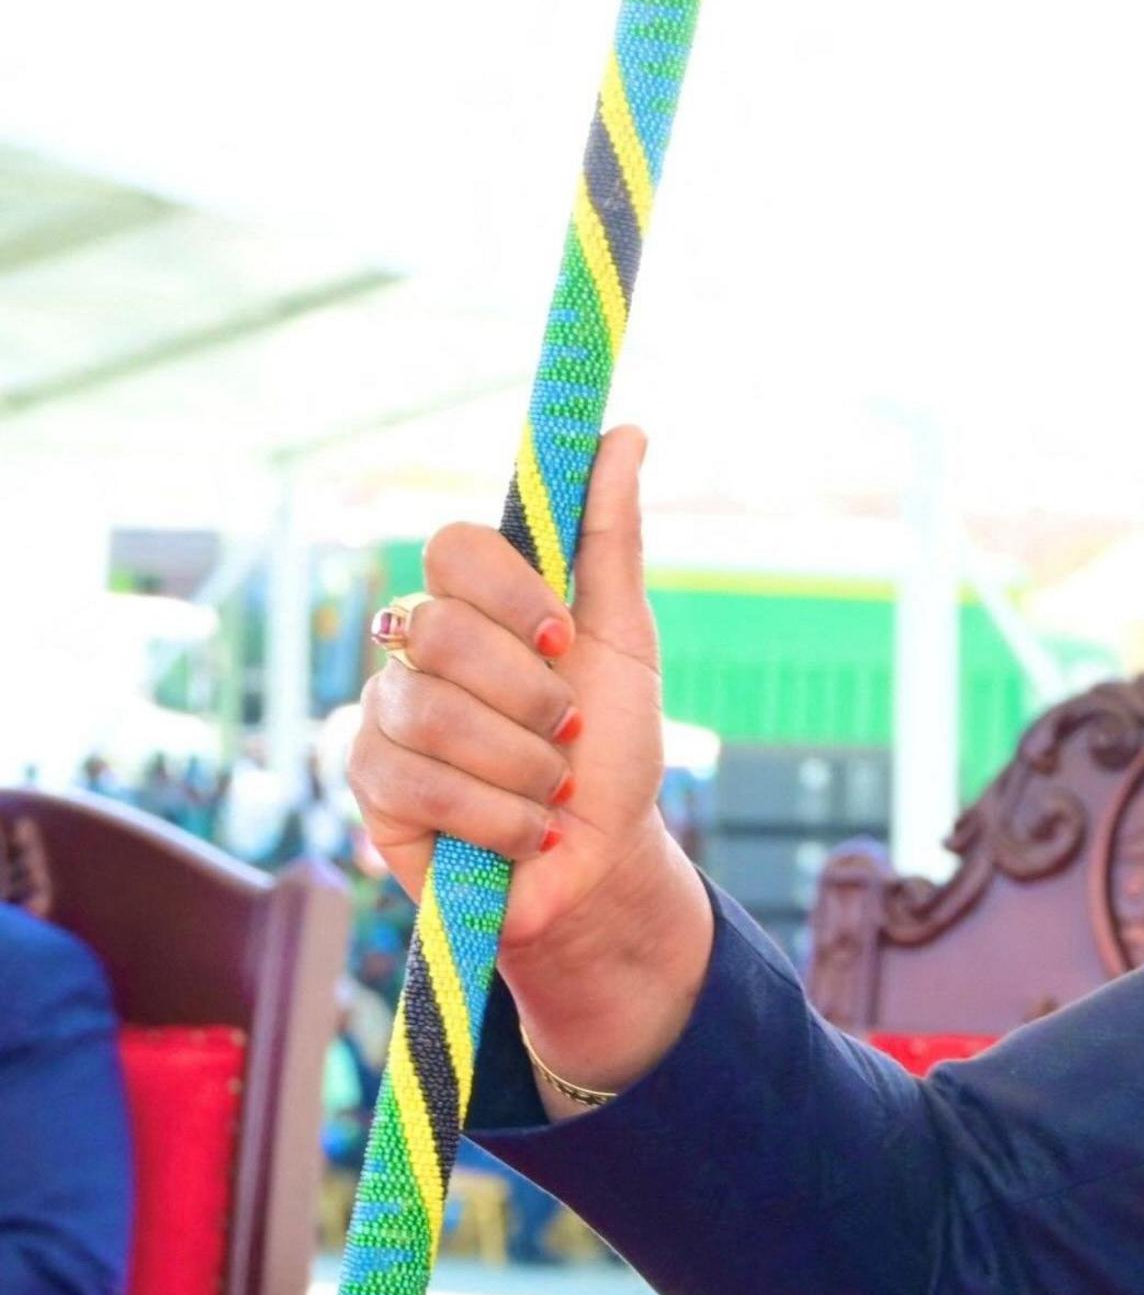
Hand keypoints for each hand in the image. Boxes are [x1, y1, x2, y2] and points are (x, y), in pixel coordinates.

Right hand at [346, 426, 707, 1093]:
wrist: (601, 862)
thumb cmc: (614, 748)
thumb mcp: (625, 642)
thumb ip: (610, 539)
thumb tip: (625, 432)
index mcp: (477, 604)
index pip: (452, 545)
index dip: (511, 591)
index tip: (565, 639)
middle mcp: (417, 647)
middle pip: (439, 626)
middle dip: (528, 694)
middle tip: (568, 731)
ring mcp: (384, 713)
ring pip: (429, 709)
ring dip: (521, 763)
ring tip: (552, 789)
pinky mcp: (368, 785)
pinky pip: (416, 781)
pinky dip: (496, 814)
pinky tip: (522, 830)